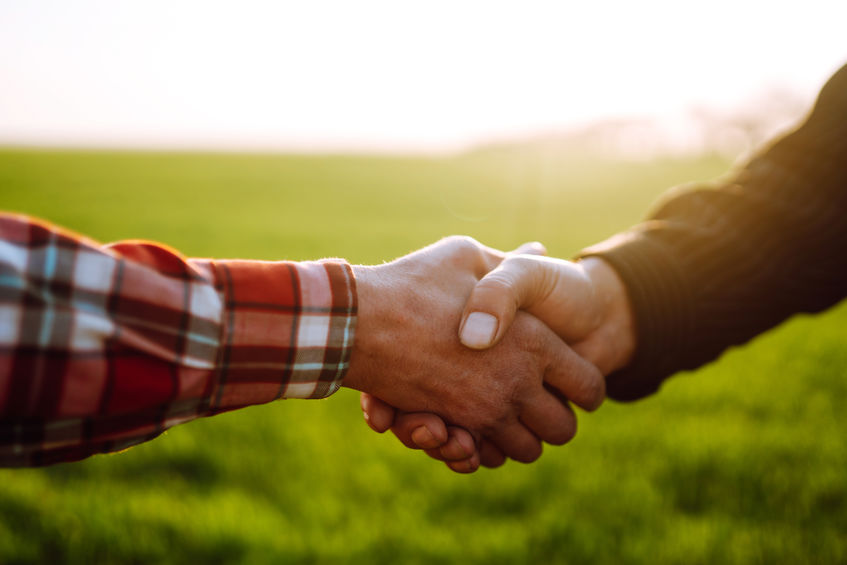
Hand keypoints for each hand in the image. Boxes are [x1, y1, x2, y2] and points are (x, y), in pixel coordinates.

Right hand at [343, 237, 604, 465]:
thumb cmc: (414, 282)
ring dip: (518, 438)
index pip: (588, 386)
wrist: (355, 320)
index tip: (573, 381)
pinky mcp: (451, 428)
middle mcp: (517, 384)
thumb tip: (539, 247)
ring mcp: (484, 412)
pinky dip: (479, 450)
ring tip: (505, 413)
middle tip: (540, 401)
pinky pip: (482, 458)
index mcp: (534, 341)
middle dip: (555, 419)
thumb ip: (508, 262)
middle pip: (562, 429)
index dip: (585, 387)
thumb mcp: (467, 256)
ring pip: (526, 451)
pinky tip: (470, 426)